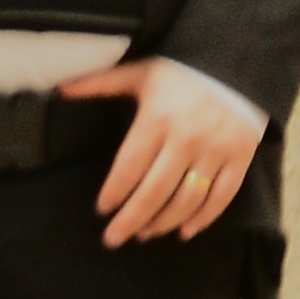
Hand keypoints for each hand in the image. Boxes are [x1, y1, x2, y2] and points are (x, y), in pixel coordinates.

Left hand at [63, 55, 264, 246]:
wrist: (237, 60)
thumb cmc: (182, 70)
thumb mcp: (141, 73)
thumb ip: (101, 83)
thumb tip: (60, 89)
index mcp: (157, 118)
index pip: (129, 168)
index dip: (114, 193)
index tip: (102, 209)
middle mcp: (185, 138)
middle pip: (154, 192)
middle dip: (130, 220)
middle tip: (114, 239)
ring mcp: (215, 150)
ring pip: (185, 200)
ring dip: (163, 223)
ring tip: (145, 234)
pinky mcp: (239, 158)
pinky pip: (220, 197)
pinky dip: (203, 219)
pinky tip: (185, 231)